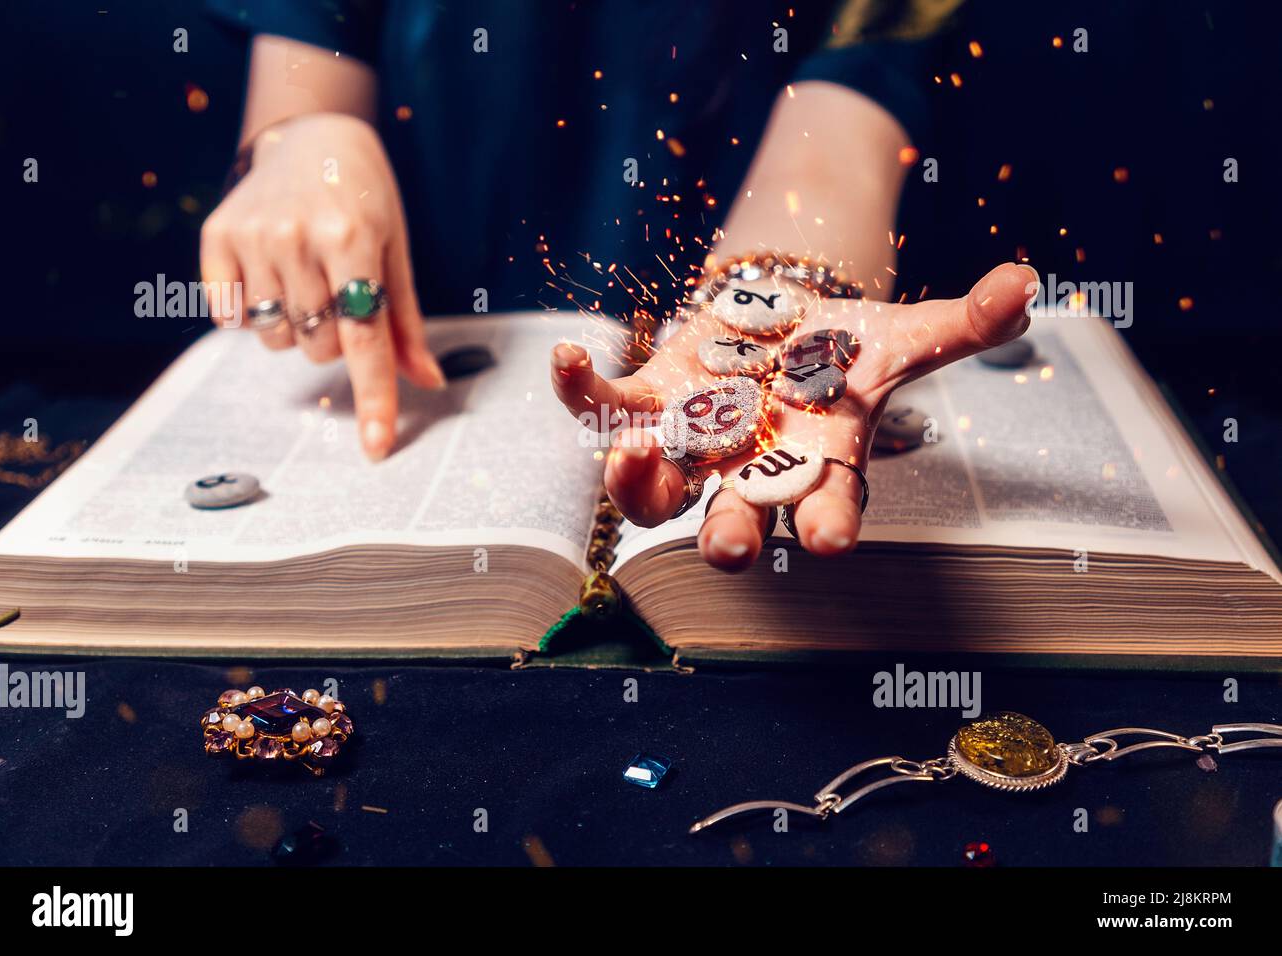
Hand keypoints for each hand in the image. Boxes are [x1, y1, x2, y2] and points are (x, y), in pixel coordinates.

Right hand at [200, 112, 444, 460]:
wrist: (311, 134)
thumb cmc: (365, 199)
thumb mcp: (396, 250)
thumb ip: (405, 322)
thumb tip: (426, 384)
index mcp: (352, 240)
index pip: (365, 340)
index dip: (374, 397)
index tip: (376, 448)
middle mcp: (298, 237)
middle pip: (319, 347)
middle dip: (335, 341)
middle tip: (338, 295)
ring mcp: (254, 235)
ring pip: (276, 338)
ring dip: (296, 328)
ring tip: (305, 281)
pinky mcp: (216, 234)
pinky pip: (229, 316)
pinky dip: (249, 313)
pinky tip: (268, 276)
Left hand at [552, 262, 1037, 570]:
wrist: (780, 330)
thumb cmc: (843, 350)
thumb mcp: (902, 333)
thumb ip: (960, 322)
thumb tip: (1025, 284)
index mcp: (820, 463)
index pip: (830, 506)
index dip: (828, 524)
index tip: (828, 539)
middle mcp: (751, 472)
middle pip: (737, 518)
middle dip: (730, 534)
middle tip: (728, 546)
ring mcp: (694, 446)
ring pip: (658, 492)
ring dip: (639, 485)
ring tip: (631, 461)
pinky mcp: (648, 406)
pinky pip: (605, 412)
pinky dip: (583, 392)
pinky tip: (569, 360)